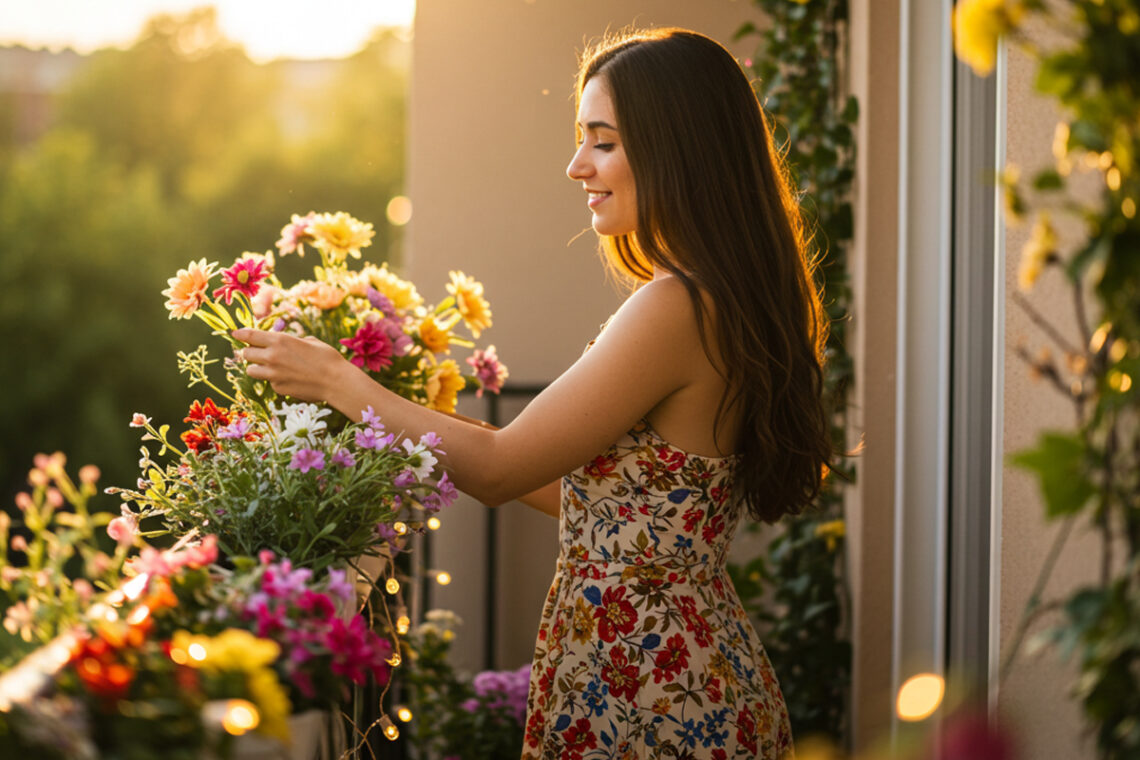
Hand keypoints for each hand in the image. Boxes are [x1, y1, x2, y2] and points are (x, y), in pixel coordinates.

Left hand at [232, 328, 347, 401]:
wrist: (336, 382)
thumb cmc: (327, 358)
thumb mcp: (310, 341)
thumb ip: (291, 342)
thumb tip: (284, 344)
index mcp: (280, 341)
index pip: (250, 335)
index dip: (240, 334)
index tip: (235, 333)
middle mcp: (272, 357)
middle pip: (246, 354)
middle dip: (250, 352)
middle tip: (259, 353)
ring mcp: (273, 375)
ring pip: (251, 370)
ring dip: (257, 367)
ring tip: (271, 367)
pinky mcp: (278, 388)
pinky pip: (270, 382)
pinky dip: (276, 380)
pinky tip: (291, 379)